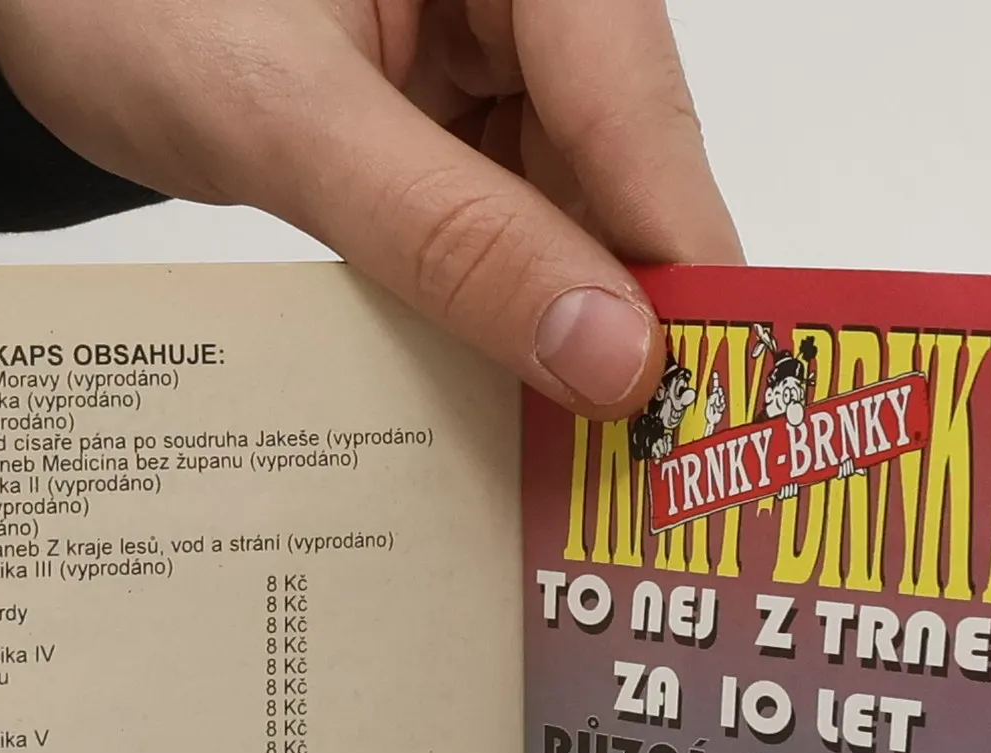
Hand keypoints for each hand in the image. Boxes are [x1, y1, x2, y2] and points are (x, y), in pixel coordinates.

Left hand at [0, 0, 741, 416]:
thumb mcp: (286, 118)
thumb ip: (448, 234)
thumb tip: (602, 354)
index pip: (638, 108)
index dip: (677, 266)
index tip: (704, 402)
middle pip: (622, 166)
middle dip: (623, 314)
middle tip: (638, 466)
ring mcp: (494, 49)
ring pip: (570, 206)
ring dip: (561, 324)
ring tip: (569, 450)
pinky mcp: (451, 112)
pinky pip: (506, 218)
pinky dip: (499, 304)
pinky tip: (501, 385)